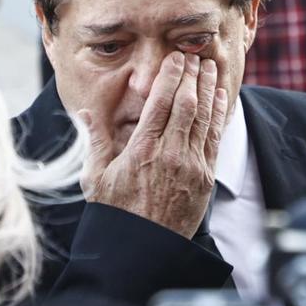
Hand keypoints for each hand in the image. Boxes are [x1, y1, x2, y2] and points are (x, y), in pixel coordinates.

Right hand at [80, 53, 229, 238]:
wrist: (143, 249)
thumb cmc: (116, 213)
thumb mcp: (96, 177)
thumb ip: (95, 141)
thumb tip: (85, 112)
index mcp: (141, 150)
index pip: (160, 103)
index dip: (171, 76)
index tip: (175, 58)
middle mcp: (169, 155)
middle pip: (186, 104)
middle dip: (192, 76)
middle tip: (194, 55)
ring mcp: (191, 166)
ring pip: (204, 118)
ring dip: (209, 89)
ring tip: (210, 67)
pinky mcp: (205, 178)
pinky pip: (215, 138)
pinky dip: (219, 114)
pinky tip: (220, 97)